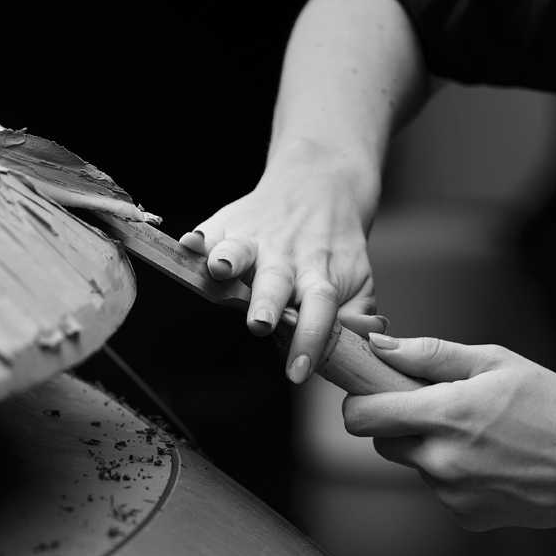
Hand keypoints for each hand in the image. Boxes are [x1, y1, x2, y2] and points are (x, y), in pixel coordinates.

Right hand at [179, 144, 383, 384]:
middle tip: (260, 323)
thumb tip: (365, 342)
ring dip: (229, 260)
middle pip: (276, 282)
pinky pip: (210, 230)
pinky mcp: (228, 223)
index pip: (319, 310)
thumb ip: (359, 315)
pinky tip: (189, 244)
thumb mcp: (360, 277)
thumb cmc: (335, 246)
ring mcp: (255, 238)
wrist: (320, 182)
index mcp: (318, 275)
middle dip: (266, 303)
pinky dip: (199, 237)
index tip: (298, 372)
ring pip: (240, 250)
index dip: (309, 340)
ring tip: (219, 270)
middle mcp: (286, 257)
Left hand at [340, 334, 555, 531]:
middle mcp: (440, 461)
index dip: (361, 400)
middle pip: (381, 442)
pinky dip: (456, 475)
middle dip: (397, 422)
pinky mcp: (467, 518)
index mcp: (444, 416)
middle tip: (439, 406)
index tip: (377, 388)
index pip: (361, 416)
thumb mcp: (497, 363)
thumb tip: (380, 348)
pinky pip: (442, 490)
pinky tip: (496, 461)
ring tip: (483, 433)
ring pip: (414, 465)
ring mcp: (452, 495)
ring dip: (431, 448)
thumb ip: (430, 356)